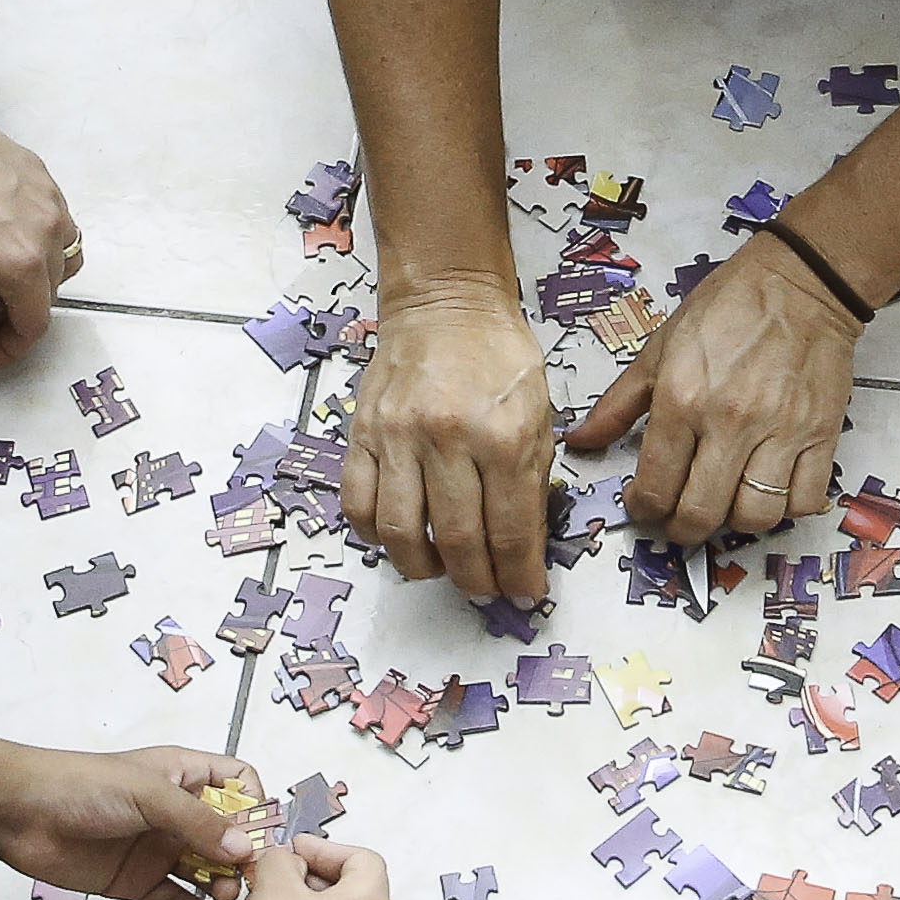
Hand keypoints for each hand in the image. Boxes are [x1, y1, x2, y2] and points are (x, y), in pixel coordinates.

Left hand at [0, 95, 78, 368]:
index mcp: (20, 262)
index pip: (34, 324)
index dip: (11, 348)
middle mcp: (47, 231)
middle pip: (51, 292)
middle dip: (20, 311)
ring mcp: (50, 198)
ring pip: (62, 254)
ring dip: (38, 274)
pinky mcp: (41, 172)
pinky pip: (56, 220)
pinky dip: (39, 239)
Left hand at [0, 742, 264, 899]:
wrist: (22, 815)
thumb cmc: (83, 786)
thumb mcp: (149, 794)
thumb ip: (198, 823)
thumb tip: (245, 848)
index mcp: (181, 776)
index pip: (235, 783)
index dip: (254, 804)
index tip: (260, 831)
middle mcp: (174, 812)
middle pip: (226, 833)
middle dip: (242, 854)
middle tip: (247, 876)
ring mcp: (155, 848)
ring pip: (203, 869)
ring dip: (221, 883)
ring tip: (225, 894)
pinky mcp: (135, 880)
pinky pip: (174, 899)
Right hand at [341, 278, 561, 603]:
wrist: (444, 305)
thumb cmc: (499, 357)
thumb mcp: (540, 413)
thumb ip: (532, 479)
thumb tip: (525, 546)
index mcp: (504, 435)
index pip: (511, 531)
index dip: (519, 575)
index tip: (524, 594)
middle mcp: (449, 439)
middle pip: (458, 541)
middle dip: (477, 581)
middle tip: (486, 592)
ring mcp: (399, 438)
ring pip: (401, 533)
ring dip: (422, 567)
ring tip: (440, 571)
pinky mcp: (363, 434)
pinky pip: (358, 504)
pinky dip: (375, 535)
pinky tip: (397, 538)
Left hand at [576, 235, 858, 549]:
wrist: (801, 282)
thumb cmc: (726, 308)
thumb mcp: (659, 348)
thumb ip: (617, 404)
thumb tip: (581, 443)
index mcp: (682, 399)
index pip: (656, 487)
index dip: (643, 510)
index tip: (644, 506)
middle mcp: (730, 422)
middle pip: (702, 514)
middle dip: (681, 530)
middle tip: (678, 520)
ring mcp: (781, 431)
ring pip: (755, 517)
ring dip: (734, 523)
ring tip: (725, 503)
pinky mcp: (822, 434)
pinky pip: (804, 501)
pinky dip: (786, 508)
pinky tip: (769, 488)